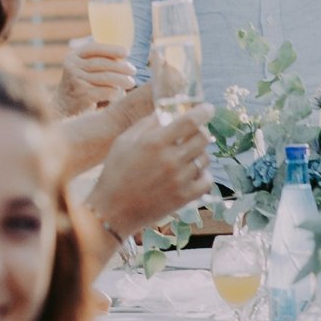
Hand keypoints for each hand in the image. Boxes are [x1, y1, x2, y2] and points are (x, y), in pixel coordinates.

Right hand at [54, 39, 135, 115]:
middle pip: (101, 63)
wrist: (64, 106)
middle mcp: (72, 66)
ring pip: (105, 77)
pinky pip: (105, 91)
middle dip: (120, 66)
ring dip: (121, 79)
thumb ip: (98, 60)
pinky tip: (121, 94)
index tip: (126, 52)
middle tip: (133, 70)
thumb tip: (125, 55)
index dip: (111, 49)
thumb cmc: (81, 84)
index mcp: (73, 56)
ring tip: (131, 82)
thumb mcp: (84, 69)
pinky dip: (115, 92)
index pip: (93, 48)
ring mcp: (76, 81)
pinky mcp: (82, 95)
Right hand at [85, 103, 214, 234]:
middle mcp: (170, 160)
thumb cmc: (115, 173)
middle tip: (192, 135)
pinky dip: (203, 175)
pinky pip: (207, 180)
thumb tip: (167, 112)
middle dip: (199, 132)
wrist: (112, 211)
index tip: (208, 109)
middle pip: (202, 138)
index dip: (203, 111)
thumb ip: (147, 124)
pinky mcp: (184, 197)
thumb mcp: (124, 141)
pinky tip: (192, 174)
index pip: (190, 121)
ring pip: (205, 158)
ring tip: (186, 157)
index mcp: (155, 142)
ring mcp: (179, 180)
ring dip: (199, 154)